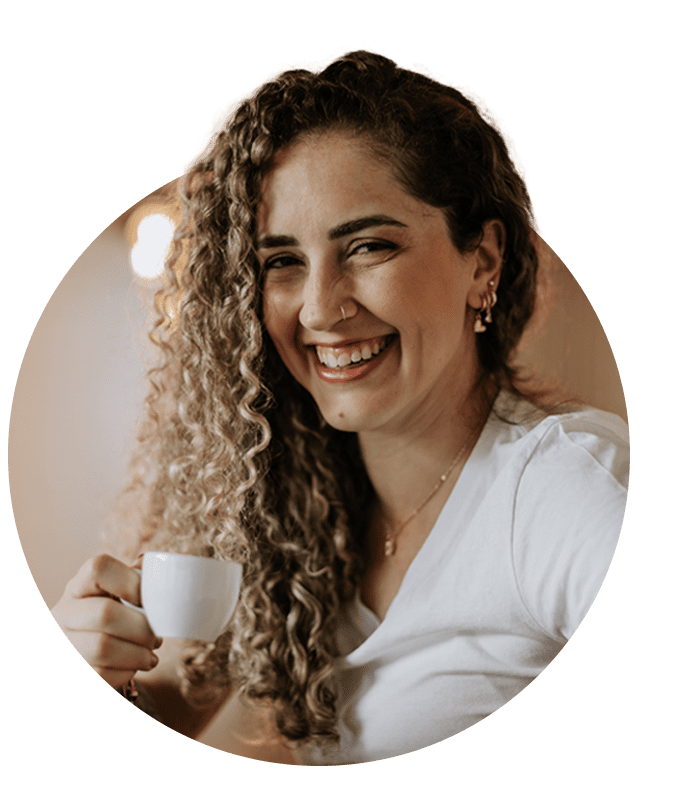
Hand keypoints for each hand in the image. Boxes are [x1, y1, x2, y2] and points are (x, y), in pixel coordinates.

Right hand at [51, 553, 161, 688]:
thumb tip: (147, 563)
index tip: (148, 600)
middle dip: (142, 628)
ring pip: (102, 648)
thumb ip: (132, 579)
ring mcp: (60, 645)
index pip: (99, 568)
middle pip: (105, 613)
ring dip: (137, 654)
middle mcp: (61, 614)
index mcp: (78, 587)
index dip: (132, 583)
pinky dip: (125, 673)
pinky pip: (99, 675)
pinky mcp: (67, 674)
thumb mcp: (114, 597)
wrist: (80, 657)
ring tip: (149, 655)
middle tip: (156, 637)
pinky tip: (133, 668)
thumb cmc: (107, 622)